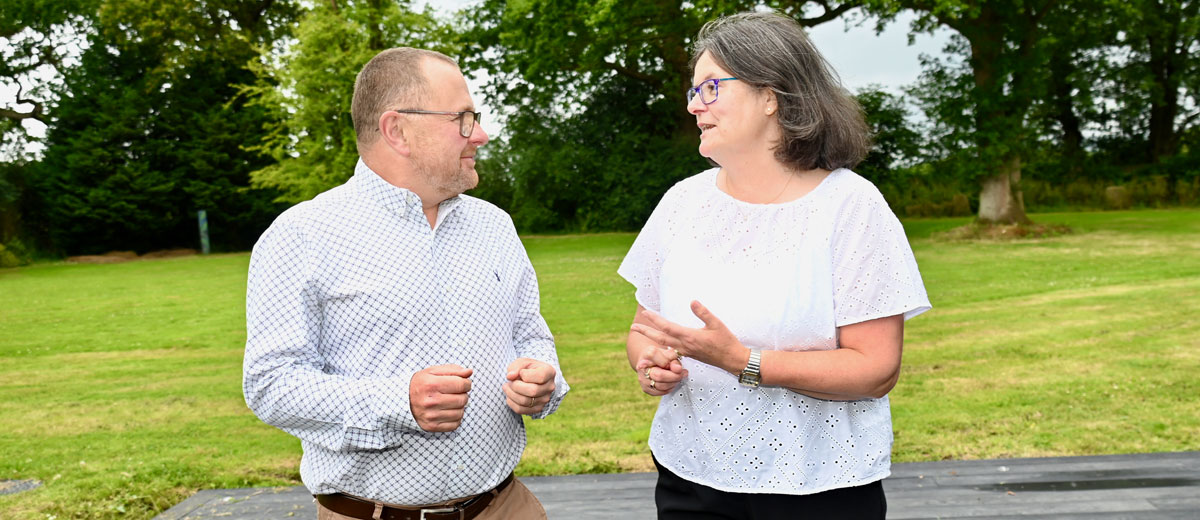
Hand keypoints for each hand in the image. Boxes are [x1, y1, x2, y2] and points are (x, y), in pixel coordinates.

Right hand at [410, 364, 472, 431]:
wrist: (403, 400)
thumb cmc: (421, 384)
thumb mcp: (433, 372)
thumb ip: (453, 370)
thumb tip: (469, 372)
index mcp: (431, 385)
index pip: (461, 385)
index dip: (466, 383)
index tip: (464, 383)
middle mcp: (431, 401)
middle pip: (462, 399)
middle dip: (463, 394)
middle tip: (457, 393)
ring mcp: (431, 416)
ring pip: (460, 412)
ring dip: (460, 407)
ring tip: (451, 401)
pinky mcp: (431, 426)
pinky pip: (455, 424)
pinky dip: (456, 418)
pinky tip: (448, 411)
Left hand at [503, 358, 555, 414]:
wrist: (532, 378)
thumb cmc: (527, 368)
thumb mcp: (522, 362)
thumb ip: (516, 367)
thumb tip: (510, 376)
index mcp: (549, 372)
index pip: (540, 377)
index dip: (525, 374)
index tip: (521, 372)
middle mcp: (550, 387)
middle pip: (532, 391)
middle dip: (516, 386)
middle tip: (509, 382)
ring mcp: (545, 400)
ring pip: (525, 402)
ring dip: (511, 394)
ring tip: (507, 387)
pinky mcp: (537, 409)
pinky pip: (521, 410)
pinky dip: (511, 403)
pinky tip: (509, 395)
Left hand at [630, 301, 744, 373]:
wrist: (733, 361)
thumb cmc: (726, 341)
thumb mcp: (717, 324)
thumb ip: (703, 313)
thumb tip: (692, 301)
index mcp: (690, 337)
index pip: (668, 327)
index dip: (655, 319)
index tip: (645, 313)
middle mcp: (685, 346)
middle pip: (660, 338)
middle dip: (646, 332)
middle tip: (633, 327)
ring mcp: (686, 352)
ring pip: (665, 345)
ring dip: (652, 338)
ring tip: (643, 333)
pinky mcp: (689, 355)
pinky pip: (671, 350)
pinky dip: (662, 346)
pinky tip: (659, 343)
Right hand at [634, 345, 685, 395]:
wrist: (649, 361)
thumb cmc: (660, 356)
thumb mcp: (668, 352)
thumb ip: (674, 358)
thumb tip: (678, 369)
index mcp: (648, 355)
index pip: (661, 360)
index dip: (672, 364)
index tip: (679, 366)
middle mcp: (642, 367)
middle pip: (659, 376)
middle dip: (674, 376)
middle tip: (682, 374)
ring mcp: (643, 379)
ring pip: (661, 386)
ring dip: (673, 383)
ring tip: (678, 377)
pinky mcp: (646, 389)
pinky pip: (661, 392)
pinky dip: (669, 388)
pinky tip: (672, 382)